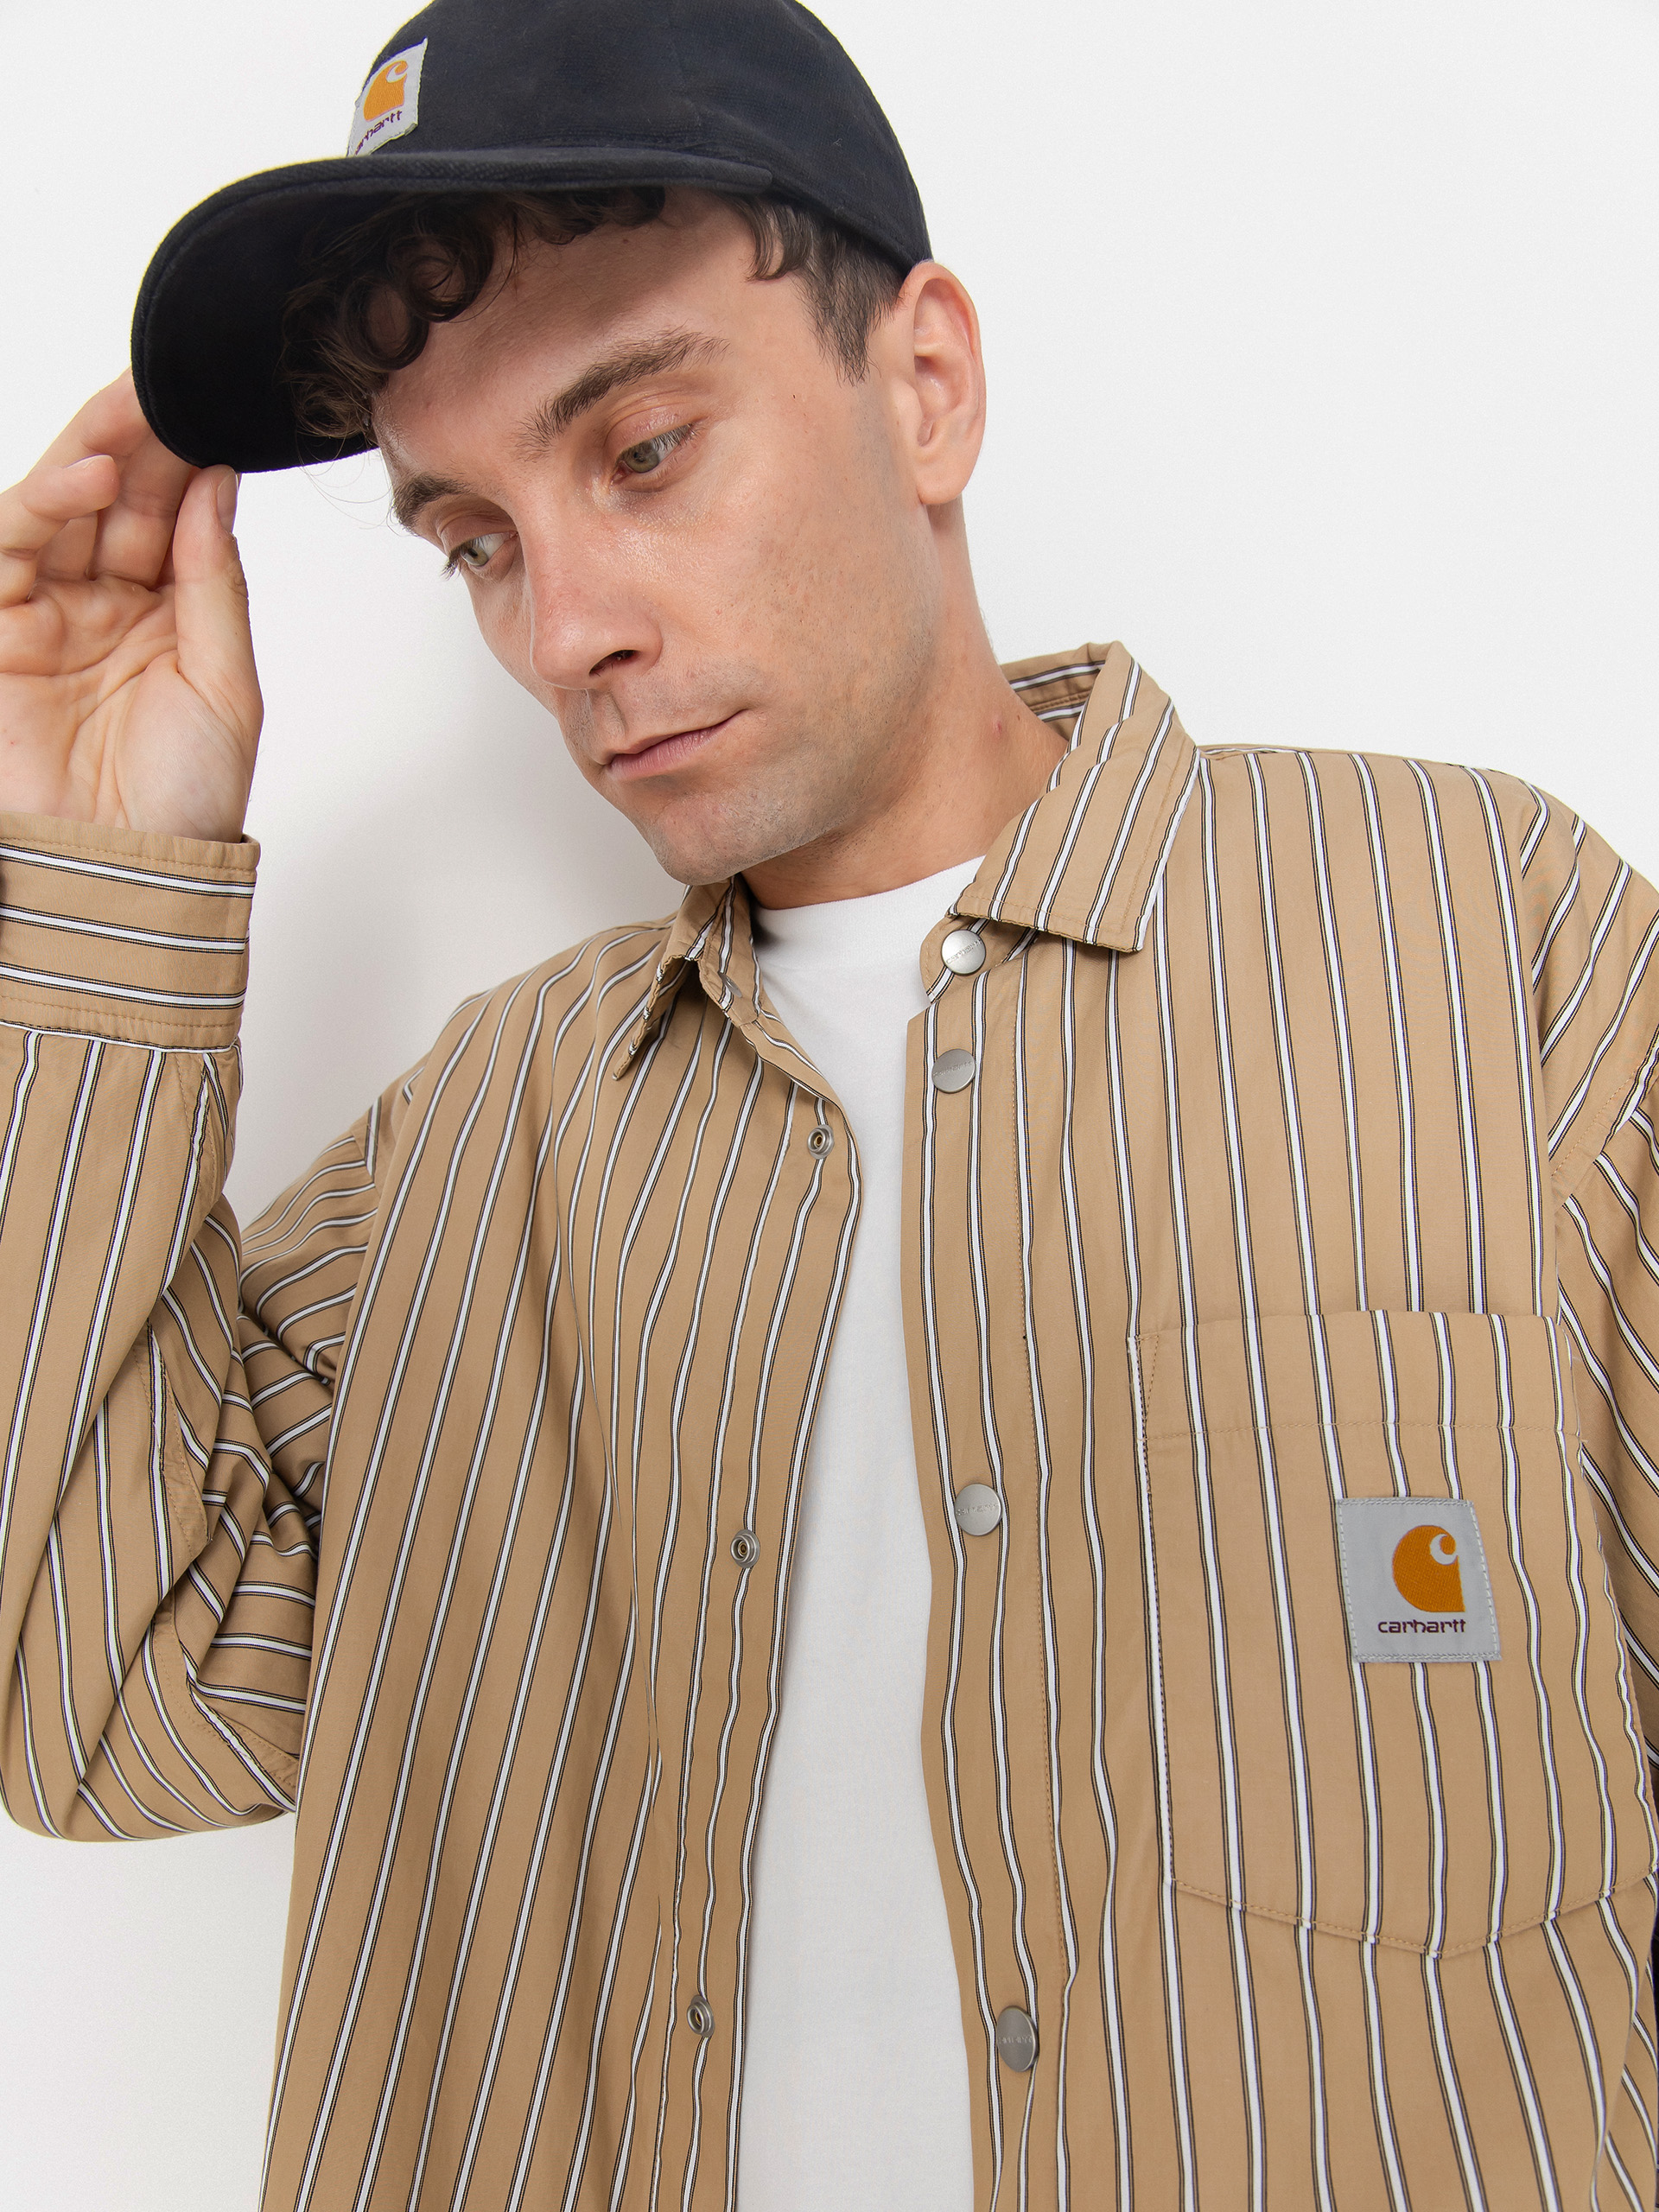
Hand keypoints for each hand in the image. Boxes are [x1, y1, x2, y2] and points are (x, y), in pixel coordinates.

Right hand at [0, 374, 261, 842]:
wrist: (125, 870)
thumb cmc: (182, 799)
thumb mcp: (225, 683)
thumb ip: (213, 582)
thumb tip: (213, 489)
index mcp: (167, 616)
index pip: (171, 515)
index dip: (188, 460)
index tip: (218, 408)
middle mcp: (105, 604)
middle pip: (119, 498)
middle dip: (145, 438)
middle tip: (175, 384)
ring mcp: (49, 612)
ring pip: (67, 506)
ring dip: (101, 450)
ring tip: (141, 409)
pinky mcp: (0, 626)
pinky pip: (15, 545)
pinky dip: (47, 500)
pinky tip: (94, 474)